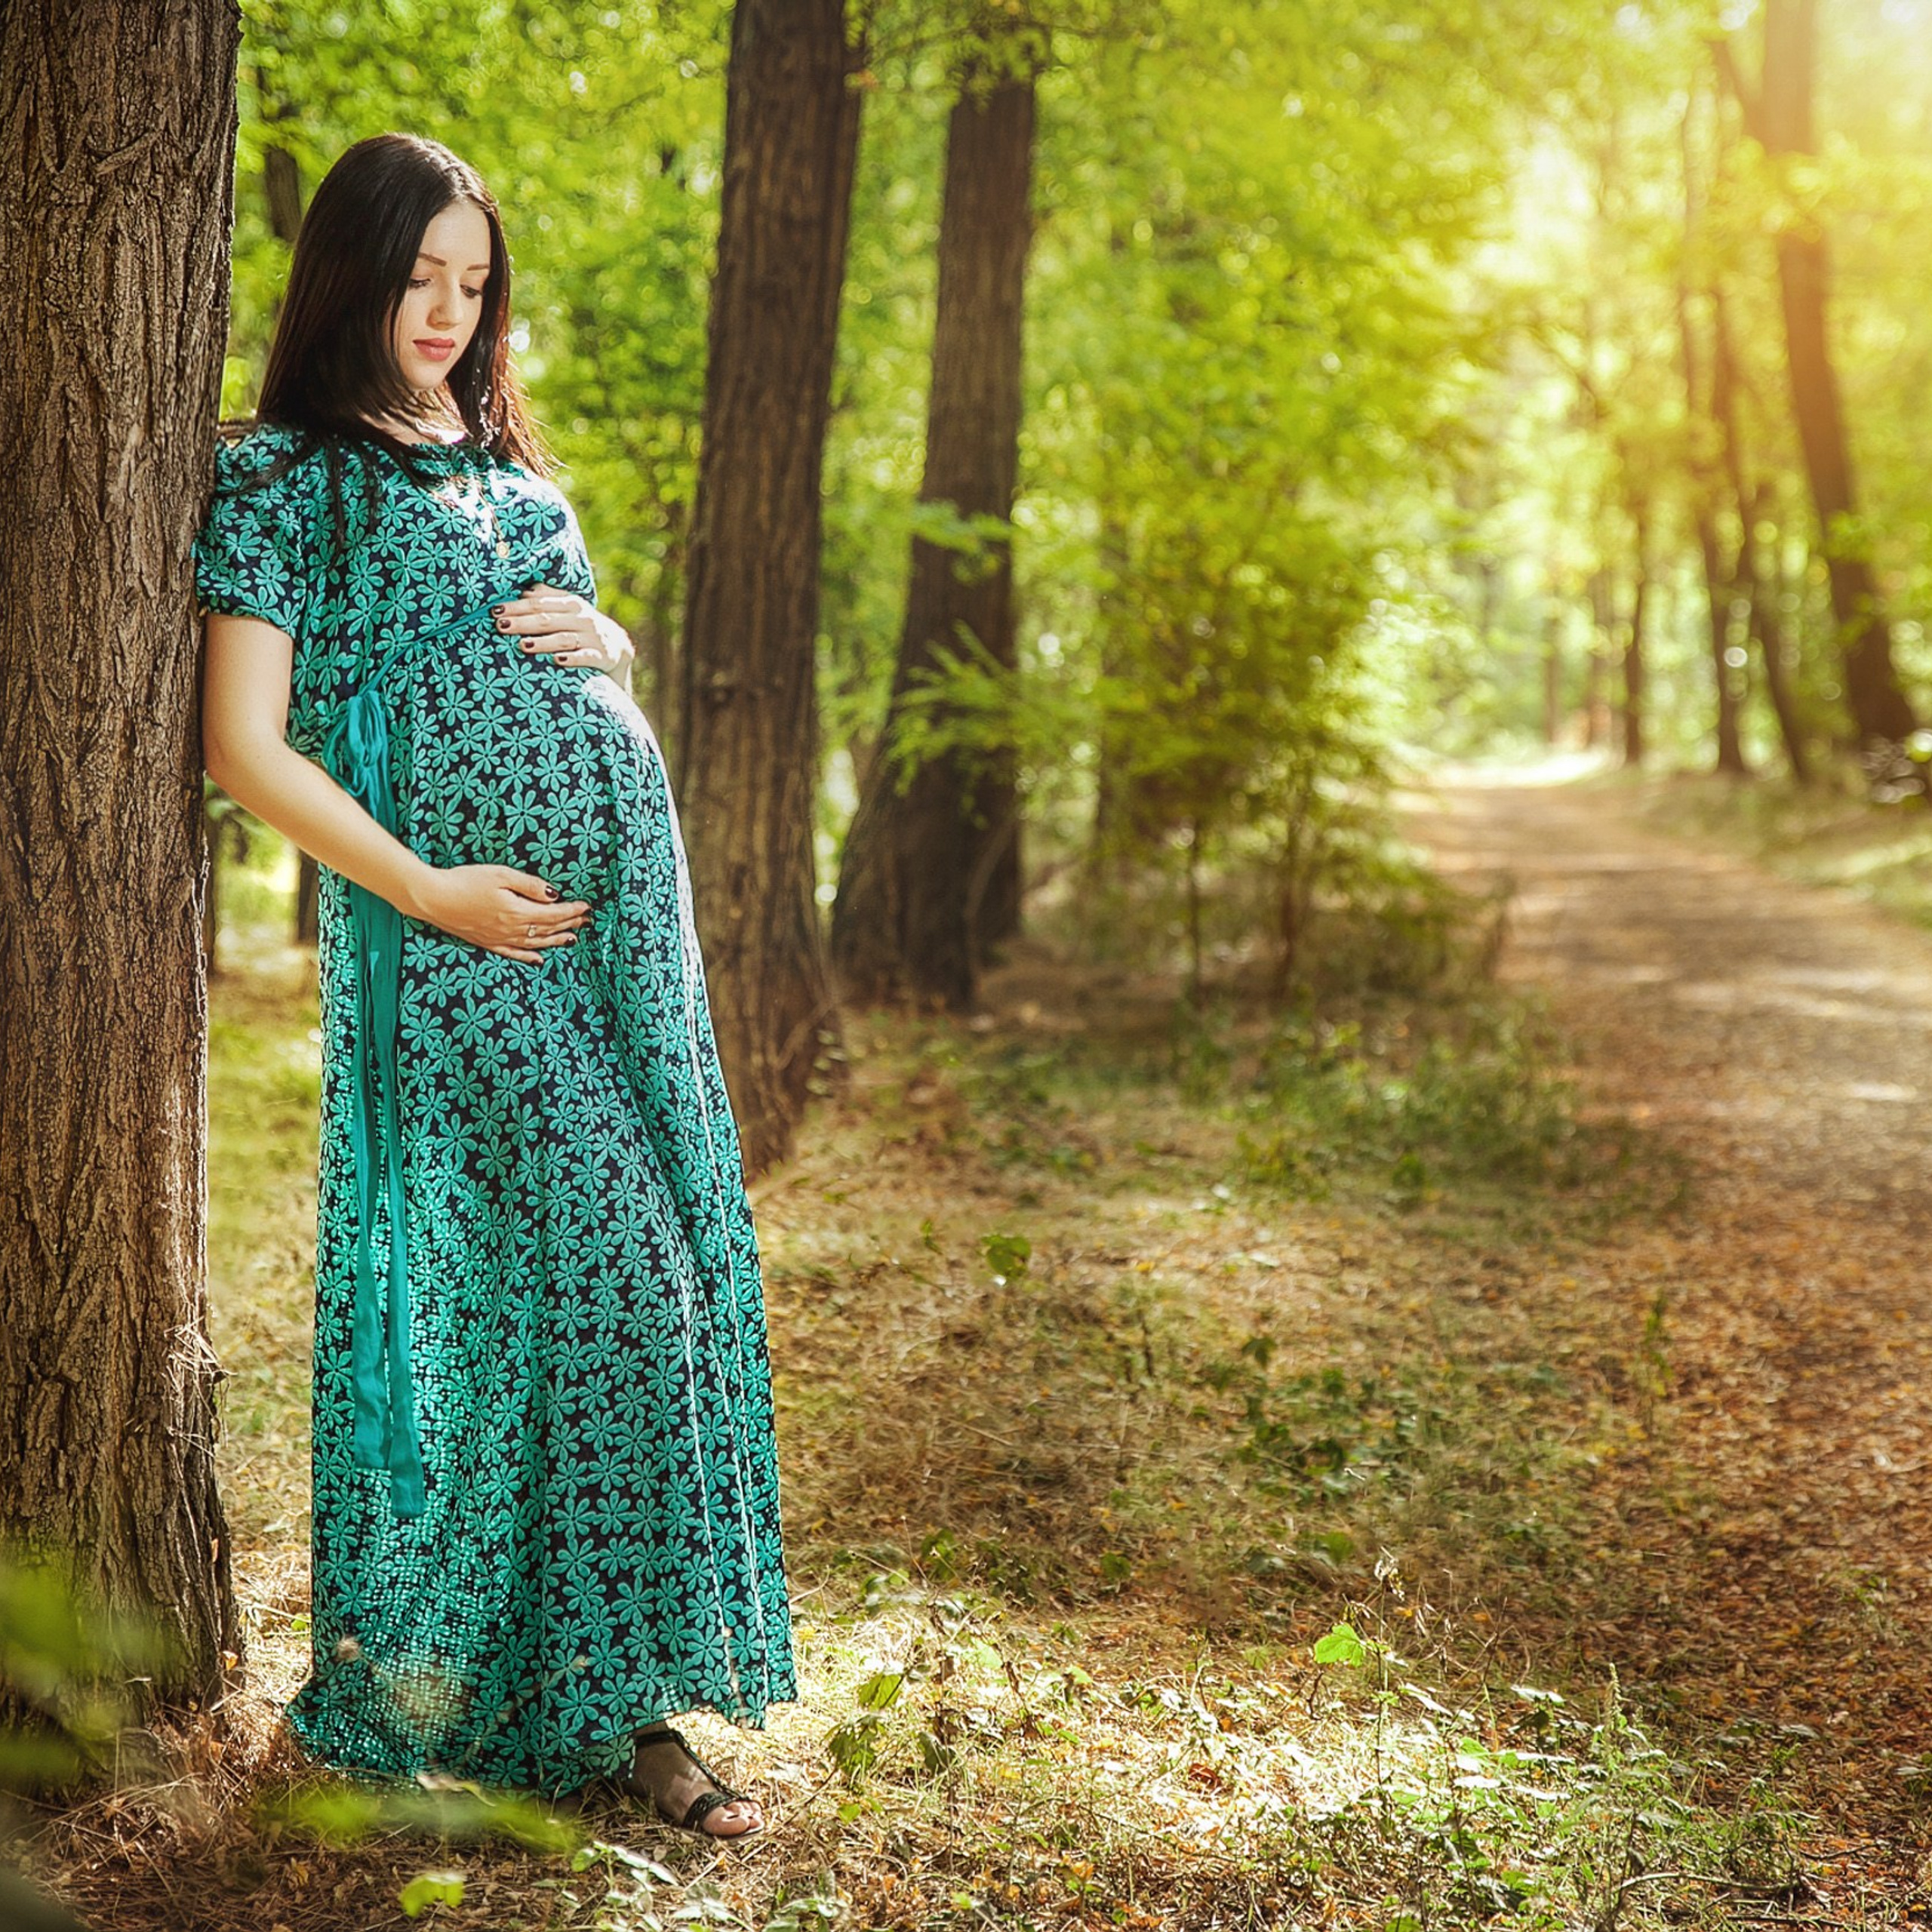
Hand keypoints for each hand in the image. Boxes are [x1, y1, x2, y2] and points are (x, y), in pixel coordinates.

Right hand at [412, 864, 592, 963]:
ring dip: (555, 941)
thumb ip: (529, 885)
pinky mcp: (486, 942)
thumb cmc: (464, 881)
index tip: (587, 907)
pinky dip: (529, 957)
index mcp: (517, 911)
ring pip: (535, 943)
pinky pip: (513, 954)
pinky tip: (539, 960)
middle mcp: (511, 929)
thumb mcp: (500, 874)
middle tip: (586, 922)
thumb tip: (553, 894)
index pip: (553, 913)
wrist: (433, 898)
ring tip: (572, 939)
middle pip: (547, 929)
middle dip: (569, 925)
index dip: (572, 911)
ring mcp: (498, 938)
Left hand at [492, 583, 635, 675]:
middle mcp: (581, 617)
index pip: (539, 603)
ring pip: (563, 638)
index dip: (516, 606)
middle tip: (500, 627)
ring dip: (542, 642)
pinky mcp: (600, 656)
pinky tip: (556, 661)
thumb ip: (546, 597)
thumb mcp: (568, 607)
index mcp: (570, 603)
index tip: (495, 611)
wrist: (617, 645)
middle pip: (547, 619)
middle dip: (522, 623)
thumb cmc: (582, 624)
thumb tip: (521, 588)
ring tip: (522, 645)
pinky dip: (572, 659)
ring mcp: (591, 637)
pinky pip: (585, 657)